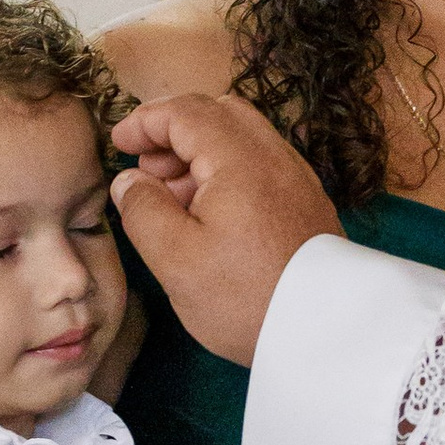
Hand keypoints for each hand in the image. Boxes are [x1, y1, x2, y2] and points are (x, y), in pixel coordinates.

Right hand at [109, 96, 339, 364]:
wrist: (324, 332)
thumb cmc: (244, 297)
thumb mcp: (175, 259)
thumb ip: (143, 210)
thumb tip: (129, 180)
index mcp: (240, 159)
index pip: (186, 112)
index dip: (146, 120)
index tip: (119, 141)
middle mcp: (275, 156)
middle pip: (219, 113)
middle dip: (175, 130)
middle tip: (147, 168)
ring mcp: (297, 177)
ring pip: (243, 138)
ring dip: (201, 152)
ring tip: (173, 198)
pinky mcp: (308, 202)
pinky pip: (262, 164)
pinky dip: (228, 170)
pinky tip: (212, 214)